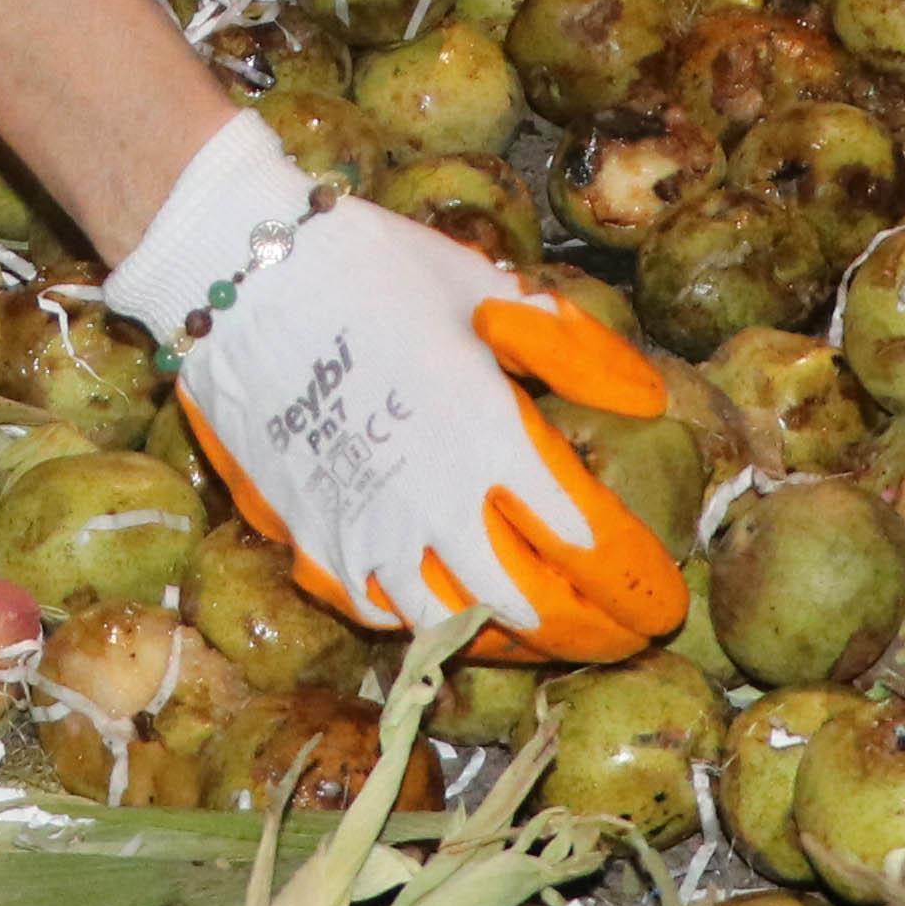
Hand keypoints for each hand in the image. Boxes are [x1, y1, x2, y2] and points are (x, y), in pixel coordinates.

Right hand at [104, 120, 687, 658]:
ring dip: (516, 639)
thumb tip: (648, 398)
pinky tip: (453, 609)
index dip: (638, 584)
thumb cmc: (371, 266)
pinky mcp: (313, 540)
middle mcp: (436, 504)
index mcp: (492, 438)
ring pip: (460, 627)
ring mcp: (369, 533)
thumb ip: (576, 350)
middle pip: (537, 608)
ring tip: (548, 631)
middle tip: (626, 633)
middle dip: (595, 631)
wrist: (240, 276)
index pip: (591, 545)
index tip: (663, 597)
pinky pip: (382, 613)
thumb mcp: (489, 288)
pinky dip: (430, 623)